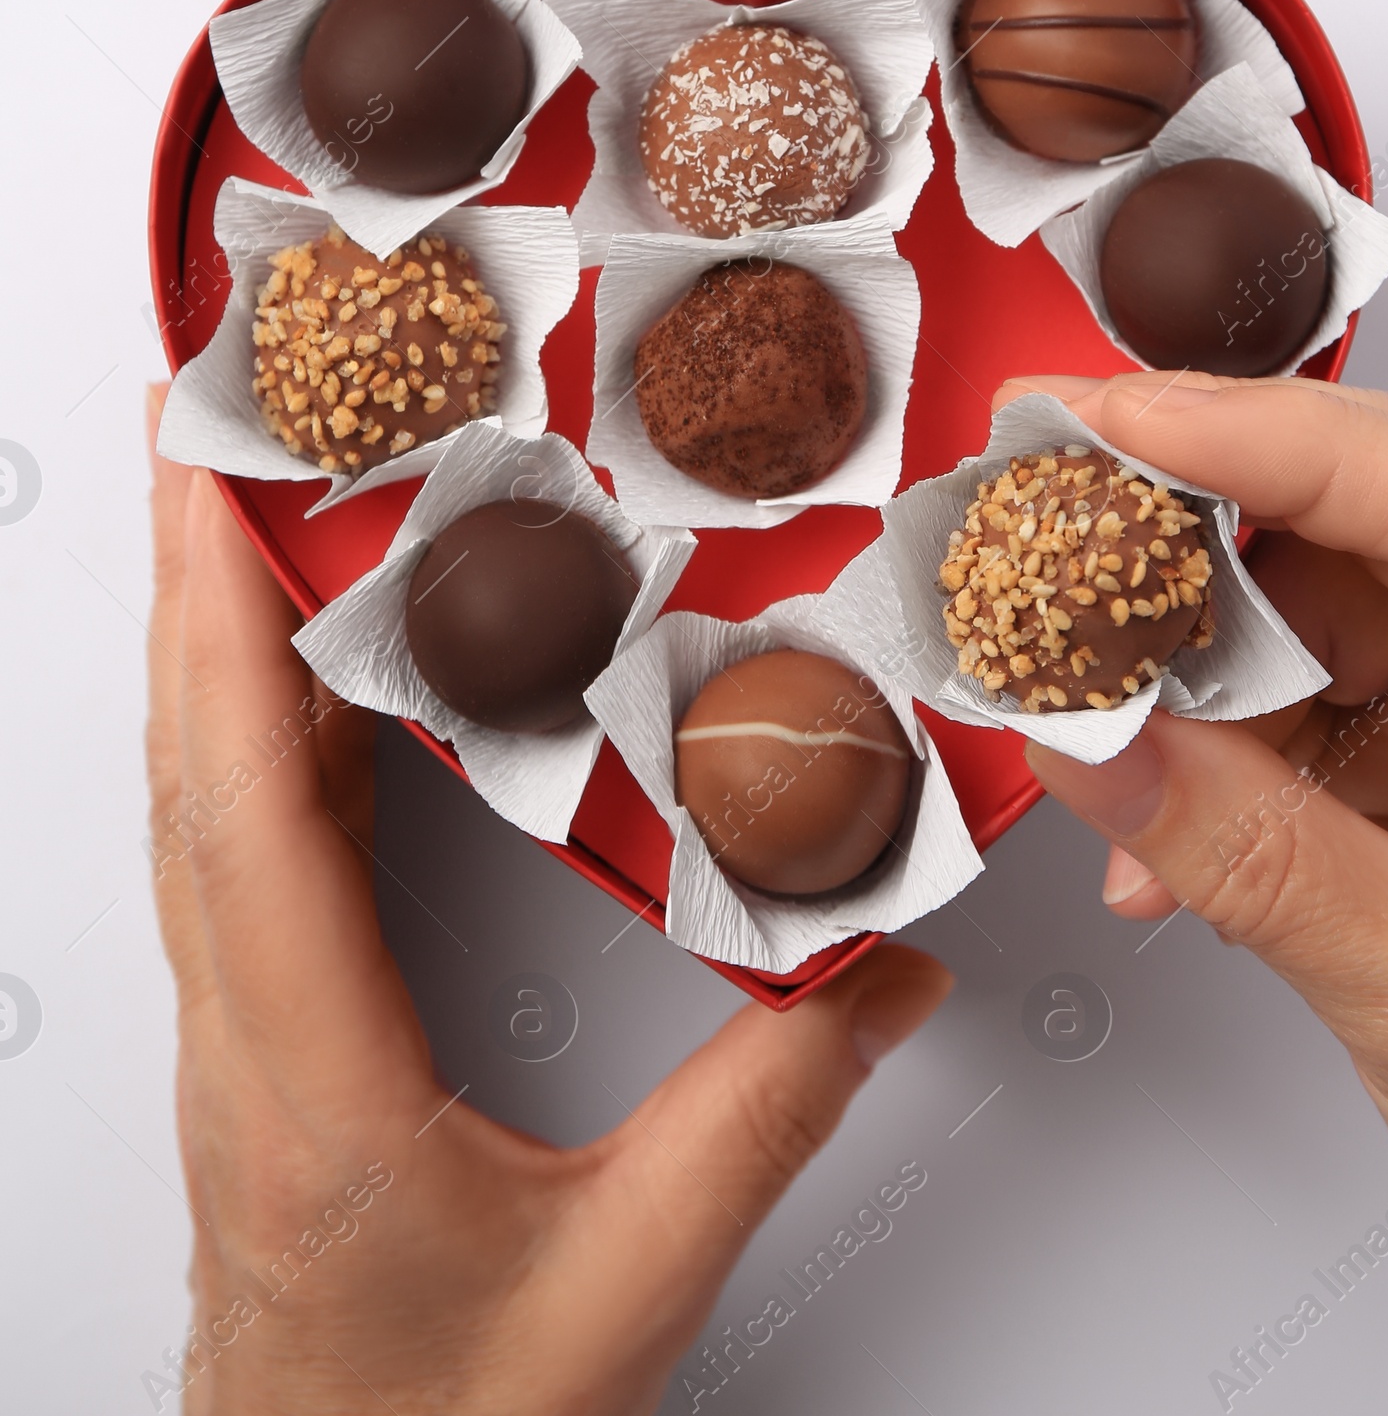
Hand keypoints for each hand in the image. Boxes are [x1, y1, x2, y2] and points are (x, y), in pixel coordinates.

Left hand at [143, 389, 949, 1412]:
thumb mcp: (629, 1283)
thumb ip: (767, 1117)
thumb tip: (875, 976)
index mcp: (309, 1073)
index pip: (243, 805)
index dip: (220, 625)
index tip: (209, 479)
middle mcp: (243, 1035)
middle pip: (193, 760)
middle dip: (192, 571)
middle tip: (211, 424)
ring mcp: (238, 1038)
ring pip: (201, 795)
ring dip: (210, 636)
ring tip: (243, 507)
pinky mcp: (263, 1043)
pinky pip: (239, 845)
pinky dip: (252, 722)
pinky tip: (302, 679)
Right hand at [1000, 371, 1387, 1335]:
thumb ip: (1259, 861)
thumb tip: (1094, 740)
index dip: (1265, 437)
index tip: (1114, 424)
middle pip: (1359, 513)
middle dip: (1191, 509)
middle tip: (1048, 488)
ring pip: (1306, 603)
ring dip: (1179, 657)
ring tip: (1080, 697)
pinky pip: (1293, 702)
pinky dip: (1204, 750)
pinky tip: (1156, 825)